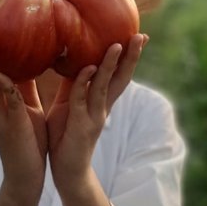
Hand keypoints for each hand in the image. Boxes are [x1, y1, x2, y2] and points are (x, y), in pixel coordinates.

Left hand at [47, 33, 147, 184]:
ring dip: (111, 66)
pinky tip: (89, 68)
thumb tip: (73, 60)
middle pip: (121, 79)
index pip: (118, 75)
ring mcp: (94, 117)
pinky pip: (82, 100)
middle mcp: (102, 107)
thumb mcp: (67, 103)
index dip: (127, 56)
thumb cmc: (65, 134)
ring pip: (104, 86)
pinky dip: (84, 83)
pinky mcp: (82, 126)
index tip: (137, 35)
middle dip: (131, 57)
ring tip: (117, 45)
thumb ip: (73, 84)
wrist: (65, 170)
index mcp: (100, 101)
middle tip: (141, 36)